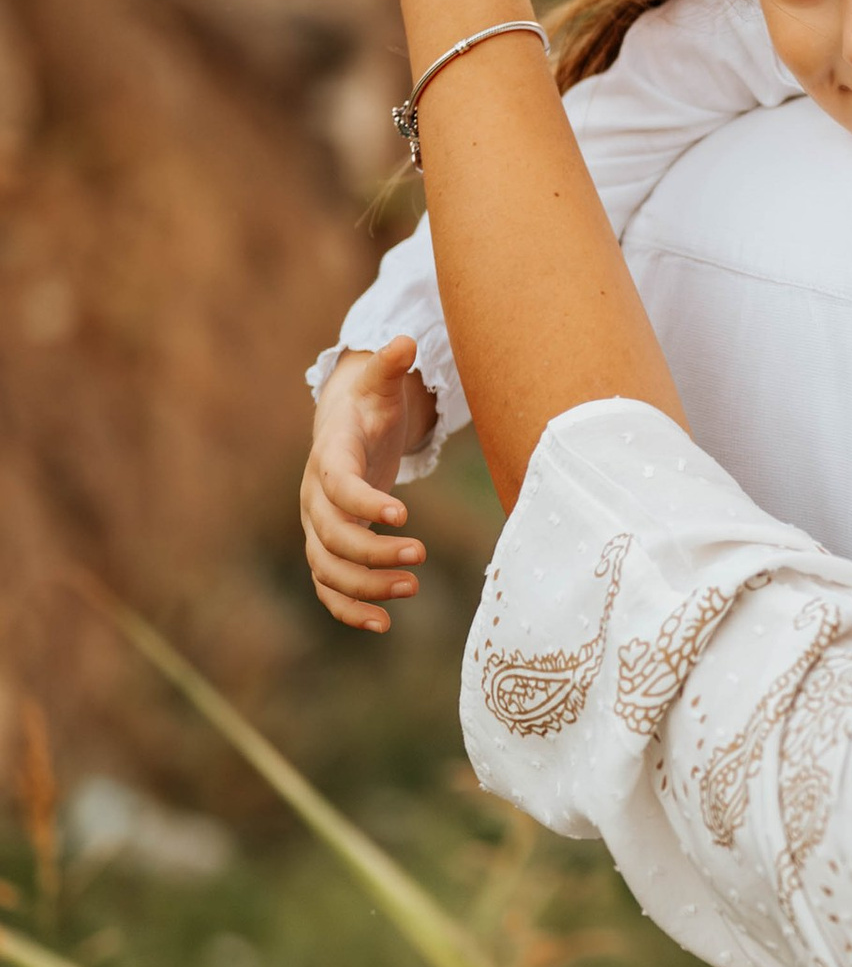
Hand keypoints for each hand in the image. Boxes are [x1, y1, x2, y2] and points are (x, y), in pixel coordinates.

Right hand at [302, 339, 434, 633]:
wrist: (344, 428)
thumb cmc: (368, 405)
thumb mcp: (380, 384)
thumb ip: (390, 367)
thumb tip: (405, 341)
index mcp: (330, 458)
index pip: (338, 485)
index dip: (365, 502)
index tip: (402, 516)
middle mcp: (315, 498)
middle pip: (331, 536)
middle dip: (372, 552)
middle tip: (420, 557)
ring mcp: (318, 527)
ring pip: (328, 568)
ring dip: (366, 585)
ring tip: (412, 587)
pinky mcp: (328, 548)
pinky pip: (329, 588)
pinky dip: (350, 609)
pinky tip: (384, 625)